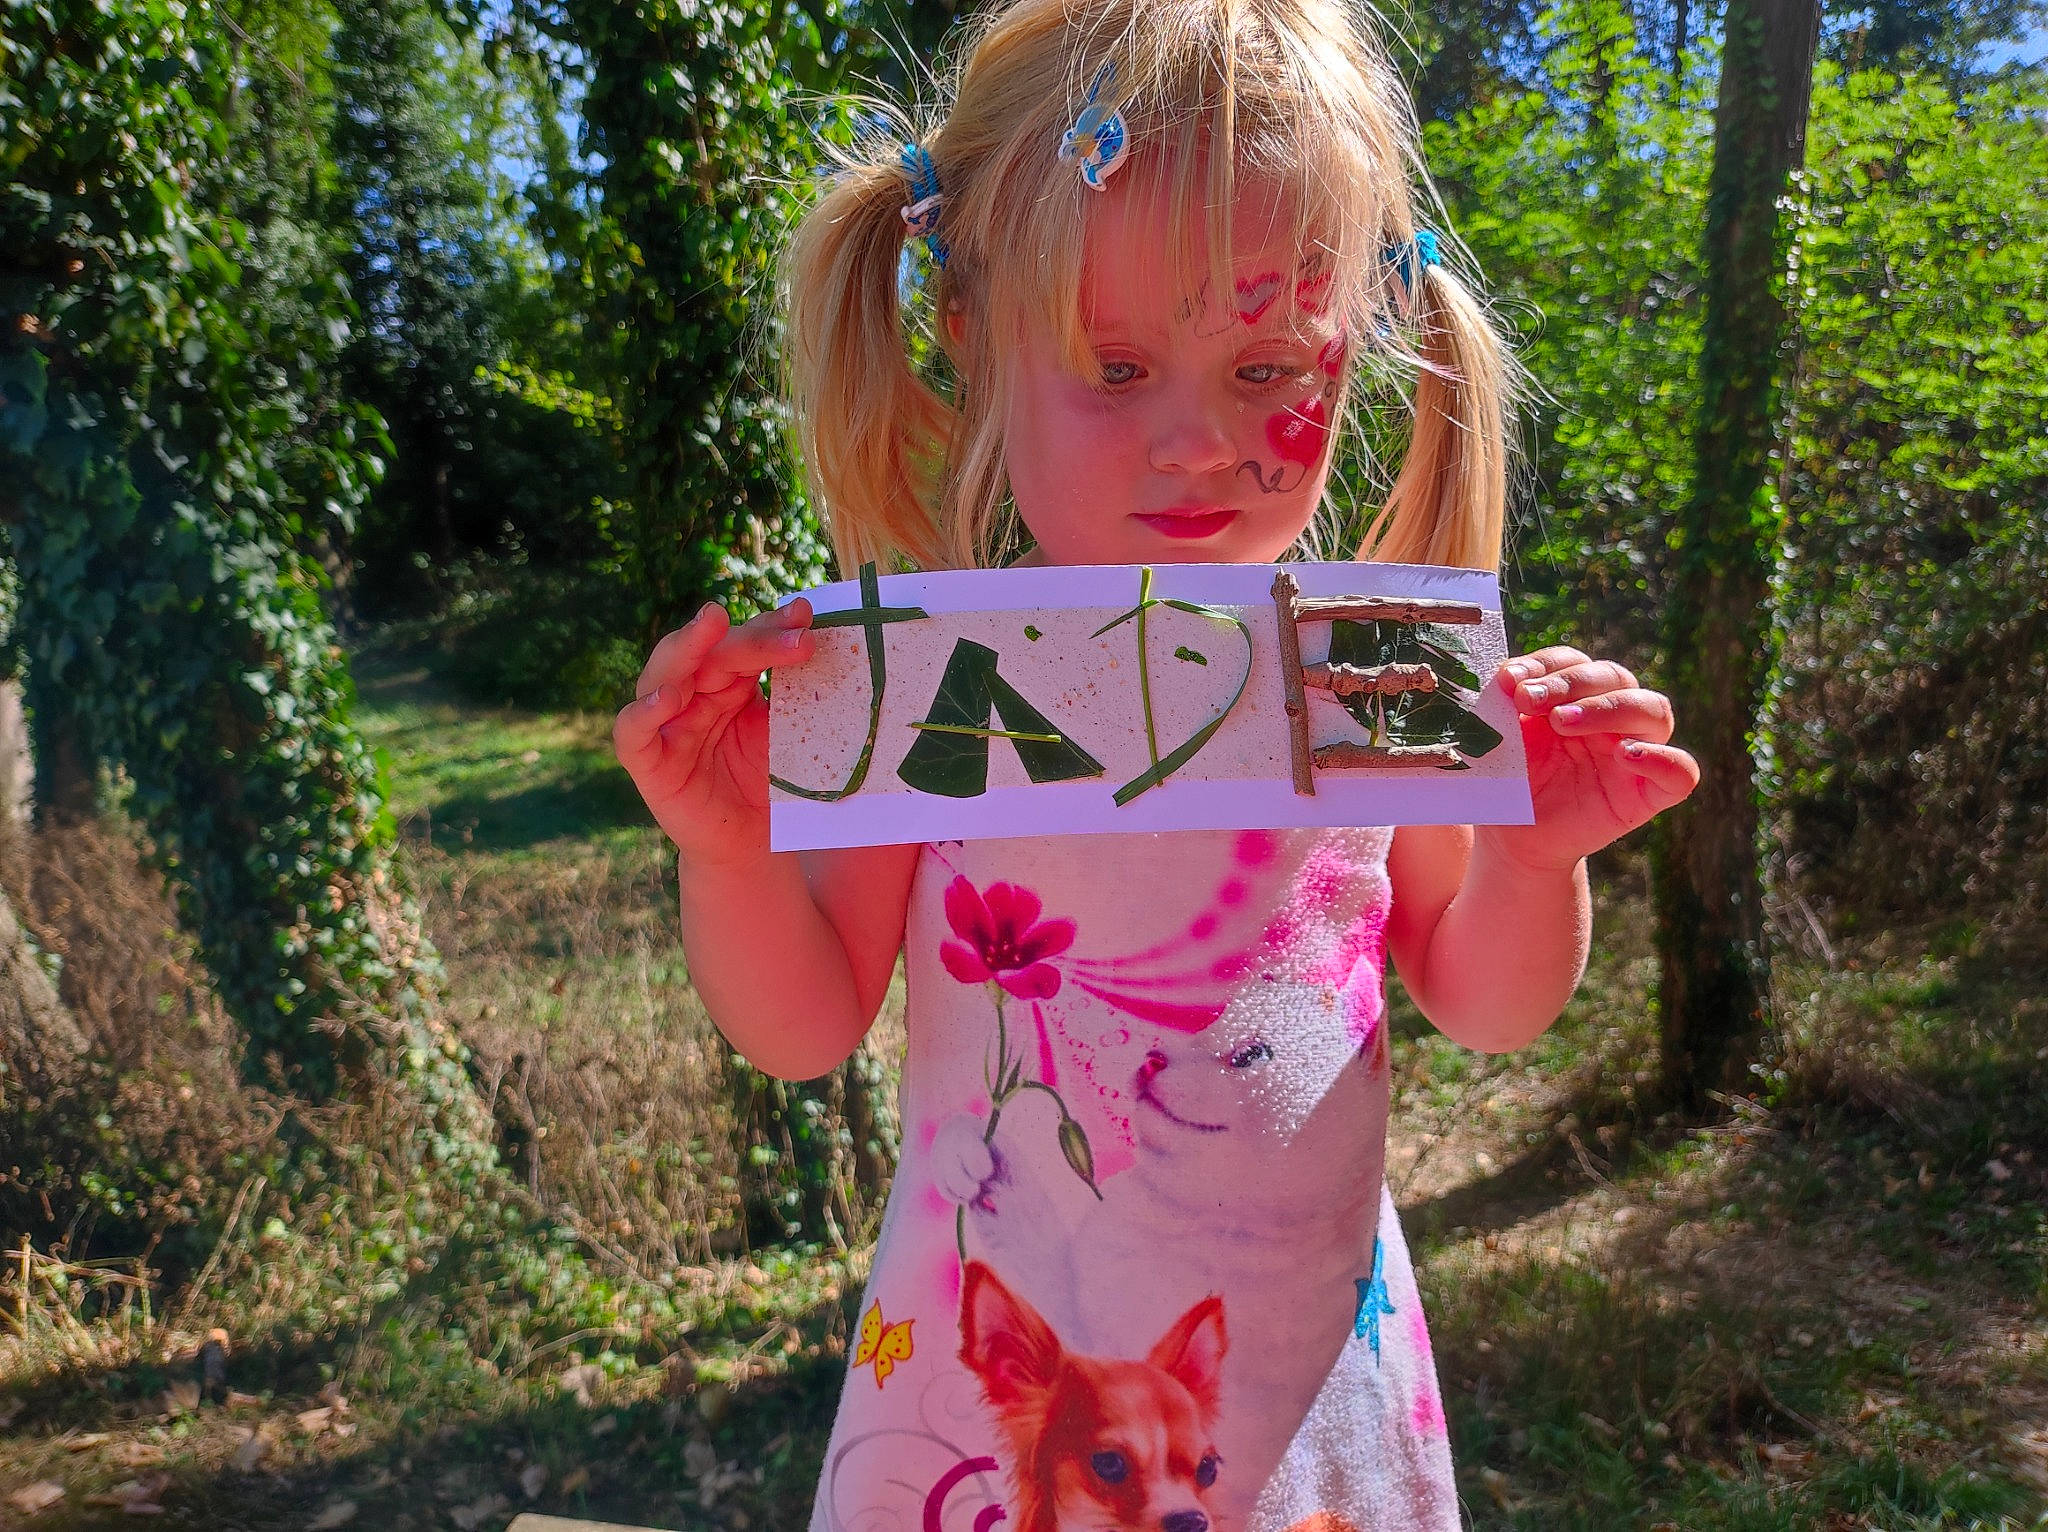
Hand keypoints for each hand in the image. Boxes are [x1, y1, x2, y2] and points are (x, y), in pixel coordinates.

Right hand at [612, 598, 815, 870]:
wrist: (752, 846)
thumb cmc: (768, 784)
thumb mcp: (785, 733)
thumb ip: (793, 692)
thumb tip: (820, 641)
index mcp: (724, 682)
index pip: (743, 644)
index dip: (771, 627)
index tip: (805, 616)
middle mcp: (690, 695)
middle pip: (709, 653)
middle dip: (749, 637)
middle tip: (788, 626)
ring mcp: (664, 727)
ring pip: (662, 675)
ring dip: (687, 647)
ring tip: (712, 624)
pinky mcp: (647, 765)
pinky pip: (631, 734)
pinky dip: (643, 714)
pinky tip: (668, 699)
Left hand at [1482, 645, 1699, 873]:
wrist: (1512, 838)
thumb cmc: (1508, 782)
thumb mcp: (1499, 740)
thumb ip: (1501, 708)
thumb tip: (1500, 678)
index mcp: (1576, 697)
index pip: (1574, 662)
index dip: (1546, 665)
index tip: (1509, 680)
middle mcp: (1612, 718)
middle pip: (1616, 678)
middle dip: (1570, 683)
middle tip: (1528, 700)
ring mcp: (1635, 753)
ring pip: (1653, 710)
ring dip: (1608, 708)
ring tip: (1561, 721)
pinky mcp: (1649, 793)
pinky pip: (1681, 773)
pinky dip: (1663, 759)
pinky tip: (1627, 755)